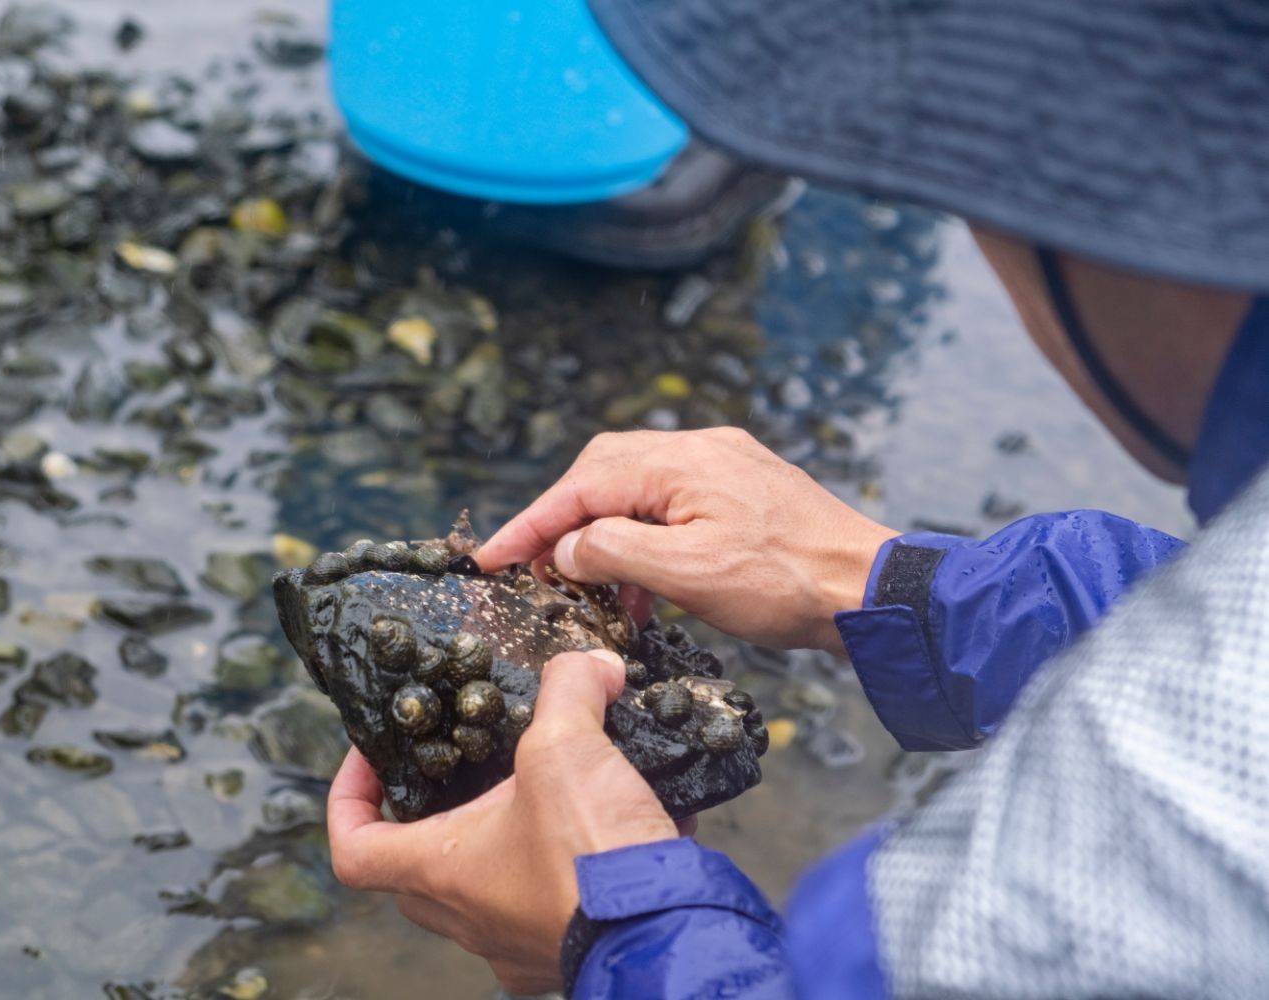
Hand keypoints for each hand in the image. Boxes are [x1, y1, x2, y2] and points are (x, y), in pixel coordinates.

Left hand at [328, 650, 680, 994]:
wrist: (669, 931)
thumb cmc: (591, 853)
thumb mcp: (567, 746)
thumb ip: (569, 688)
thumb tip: (591, 663)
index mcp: (441, 871)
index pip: (354, 847)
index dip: (350, 796)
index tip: (376, 756)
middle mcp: (470, 917)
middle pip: (419, 867)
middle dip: (438, 813)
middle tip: (468, 765)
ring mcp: (518, 941)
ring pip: (491, 885)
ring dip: (514, 836)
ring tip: (557, 785)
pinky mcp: (570, 945)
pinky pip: (556, 899)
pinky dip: (579, 859)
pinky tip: (621, 817)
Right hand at [477, 428, 897, 653]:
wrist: (871, 590)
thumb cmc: (787, 584)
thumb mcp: (687, 575)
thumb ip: (614, 552)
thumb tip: (567, 548)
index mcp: (680, 463)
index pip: (580, 487)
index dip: (528, 524)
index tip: (487, 558)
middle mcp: (699, 450)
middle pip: (602, 474)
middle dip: (561, 522)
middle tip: (531, 570)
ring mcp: (723, 467)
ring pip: (635, 491)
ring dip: (604, 537)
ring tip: (592, 593)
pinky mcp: (741, 491)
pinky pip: (670, 505)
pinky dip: (643, 541)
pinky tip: (642, 587)